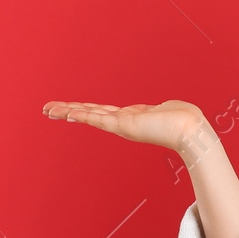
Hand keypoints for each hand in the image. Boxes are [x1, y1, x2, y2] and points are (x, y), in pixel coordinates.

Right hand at [42, 98, 208, 154]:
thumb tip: (165, 107)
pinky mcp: (123, 126)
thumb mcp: (168, 109)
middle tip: (48, 110)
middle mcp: (122, 122)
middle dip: (68, 111)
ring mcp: (121, 125)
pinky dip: (82, 115)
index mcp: (131, 117)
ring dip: (67, 112)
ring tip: (48, 110)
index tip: (69, 108)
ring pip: (89, 115)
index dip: (84, 109)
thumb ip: (161, 108)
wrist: (190, 130)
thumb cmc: (185, 120)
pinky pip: (98, 119)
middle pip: (89, 113)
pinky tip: (67, 113)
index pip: (102, 112)